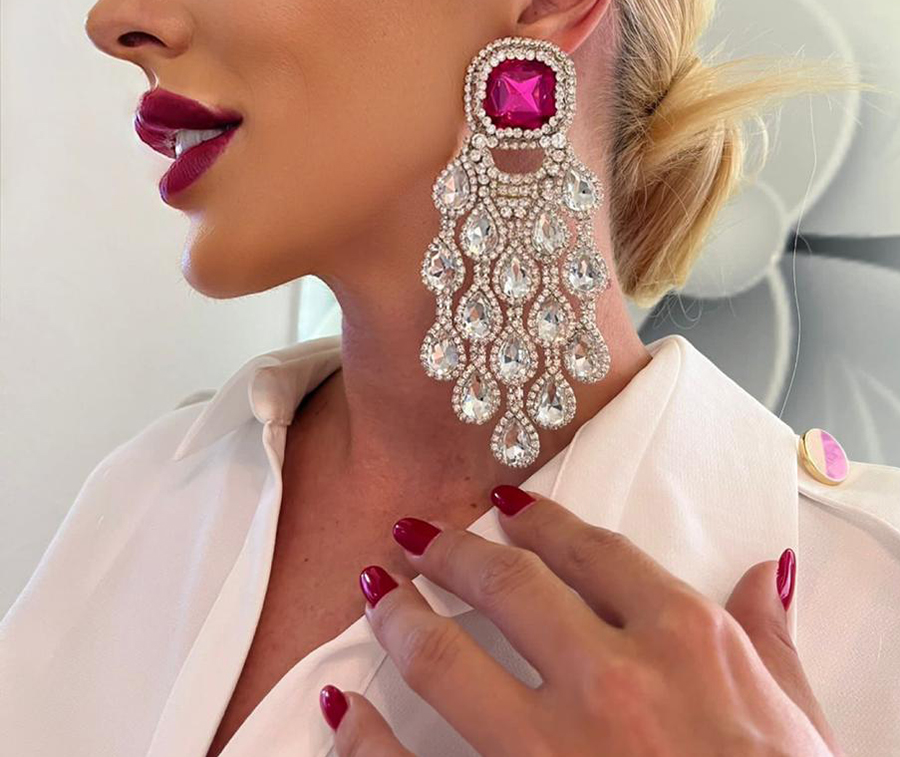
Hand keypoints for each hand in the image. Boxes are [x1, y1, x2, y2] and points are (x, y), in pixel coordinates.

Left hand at [319, 487, 843, 755]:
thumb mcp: (796, 717)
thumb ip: (768, 638)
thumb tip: (764, 573)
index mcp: (682, 639)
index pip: (595, 553)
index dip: (544, 521)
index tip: (510, 506)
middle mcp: (610, 679)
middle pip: (510, 586)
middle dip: (455, 551)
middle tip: (418, 535)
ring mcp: (553, 748)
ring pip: (449, 660)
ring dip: (400, 616)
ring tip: (373, 589)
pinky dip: (365, 737)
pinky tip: (341, 706)